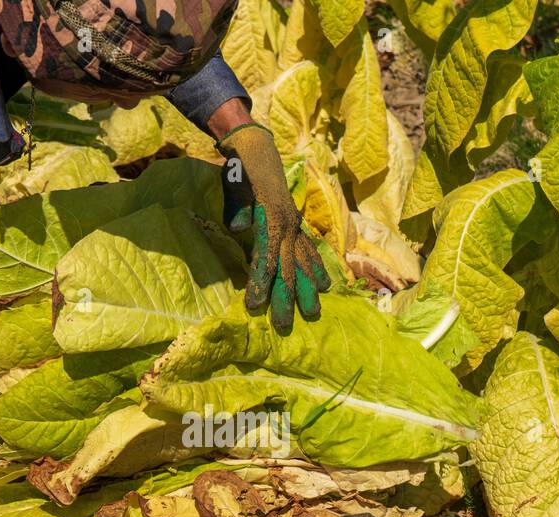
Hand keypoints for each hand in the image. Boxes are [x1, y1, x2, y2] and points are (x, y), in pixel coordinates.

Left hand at [218, 123, 330, 331]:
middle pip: (287, 268)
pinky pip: (308, 251)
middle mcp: (287, 226)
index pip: (266, 257)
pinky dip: (316, 269)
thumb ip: (236, 208)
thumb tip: (237, 228)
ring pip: (303, 263)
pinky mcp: (296, 227)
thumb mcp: (234, 185)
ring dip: (307, 290)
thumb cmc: (241, 170)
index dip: (260, 282)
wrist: (257, 150)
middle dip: (286, 298)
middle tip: (284, 325)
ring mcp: (294, 227)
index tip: (254, 305)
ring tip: (313, 313)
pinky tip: (324, 285)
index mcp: (270, 218)